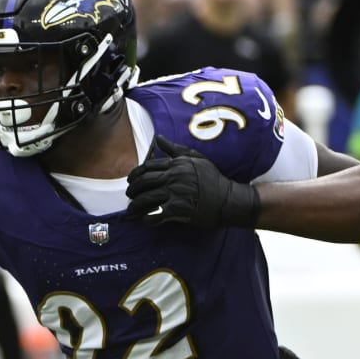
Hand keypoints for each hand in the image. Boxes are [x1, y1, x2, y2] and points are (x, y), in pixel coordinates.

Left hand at [125, 134, 260, 227]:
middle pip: (144, 182)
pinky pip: (157, 214)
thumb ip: (175, 150)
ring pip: (146, 198)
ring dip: (135, 206)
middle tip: (129, 196)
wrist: (229, 199)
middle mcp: (174, 176)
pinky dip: (148, 218)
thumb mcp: (196, 159)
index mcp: (177, 164)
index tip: (130, 181)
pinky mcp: (180, 209)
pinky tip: (145, 220)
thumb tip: (158, 138)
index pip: (147, 167)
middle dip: (132, 190)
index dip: (135, 174)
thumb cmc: (213, 179)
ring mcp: (176, 192)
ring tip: (132, 211)